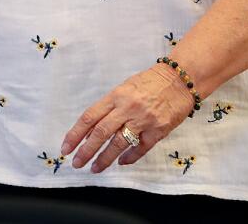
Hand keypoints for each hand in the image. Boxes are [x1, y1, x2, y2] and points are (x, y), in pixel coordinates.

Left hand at [61, 63, 194, 172]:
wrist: (181, 79)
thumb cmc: (151, 82)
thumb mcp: (126, 87)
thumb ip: (111, 106)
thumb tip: (92, 130)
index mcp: (117, 95)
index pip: (90, 117)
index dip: (75, 134)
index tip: (66, 148)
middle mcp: (128, 107)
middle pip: (101, 133)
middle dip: (86, 151)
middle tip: (77, 163)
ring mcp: (144, 119)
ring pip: (118, 144)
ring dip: (104, 159)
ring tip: (95, 168)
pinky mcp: (159, 130)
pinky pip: (140, 148)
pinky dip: (129, 157)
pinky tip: (121, 161)